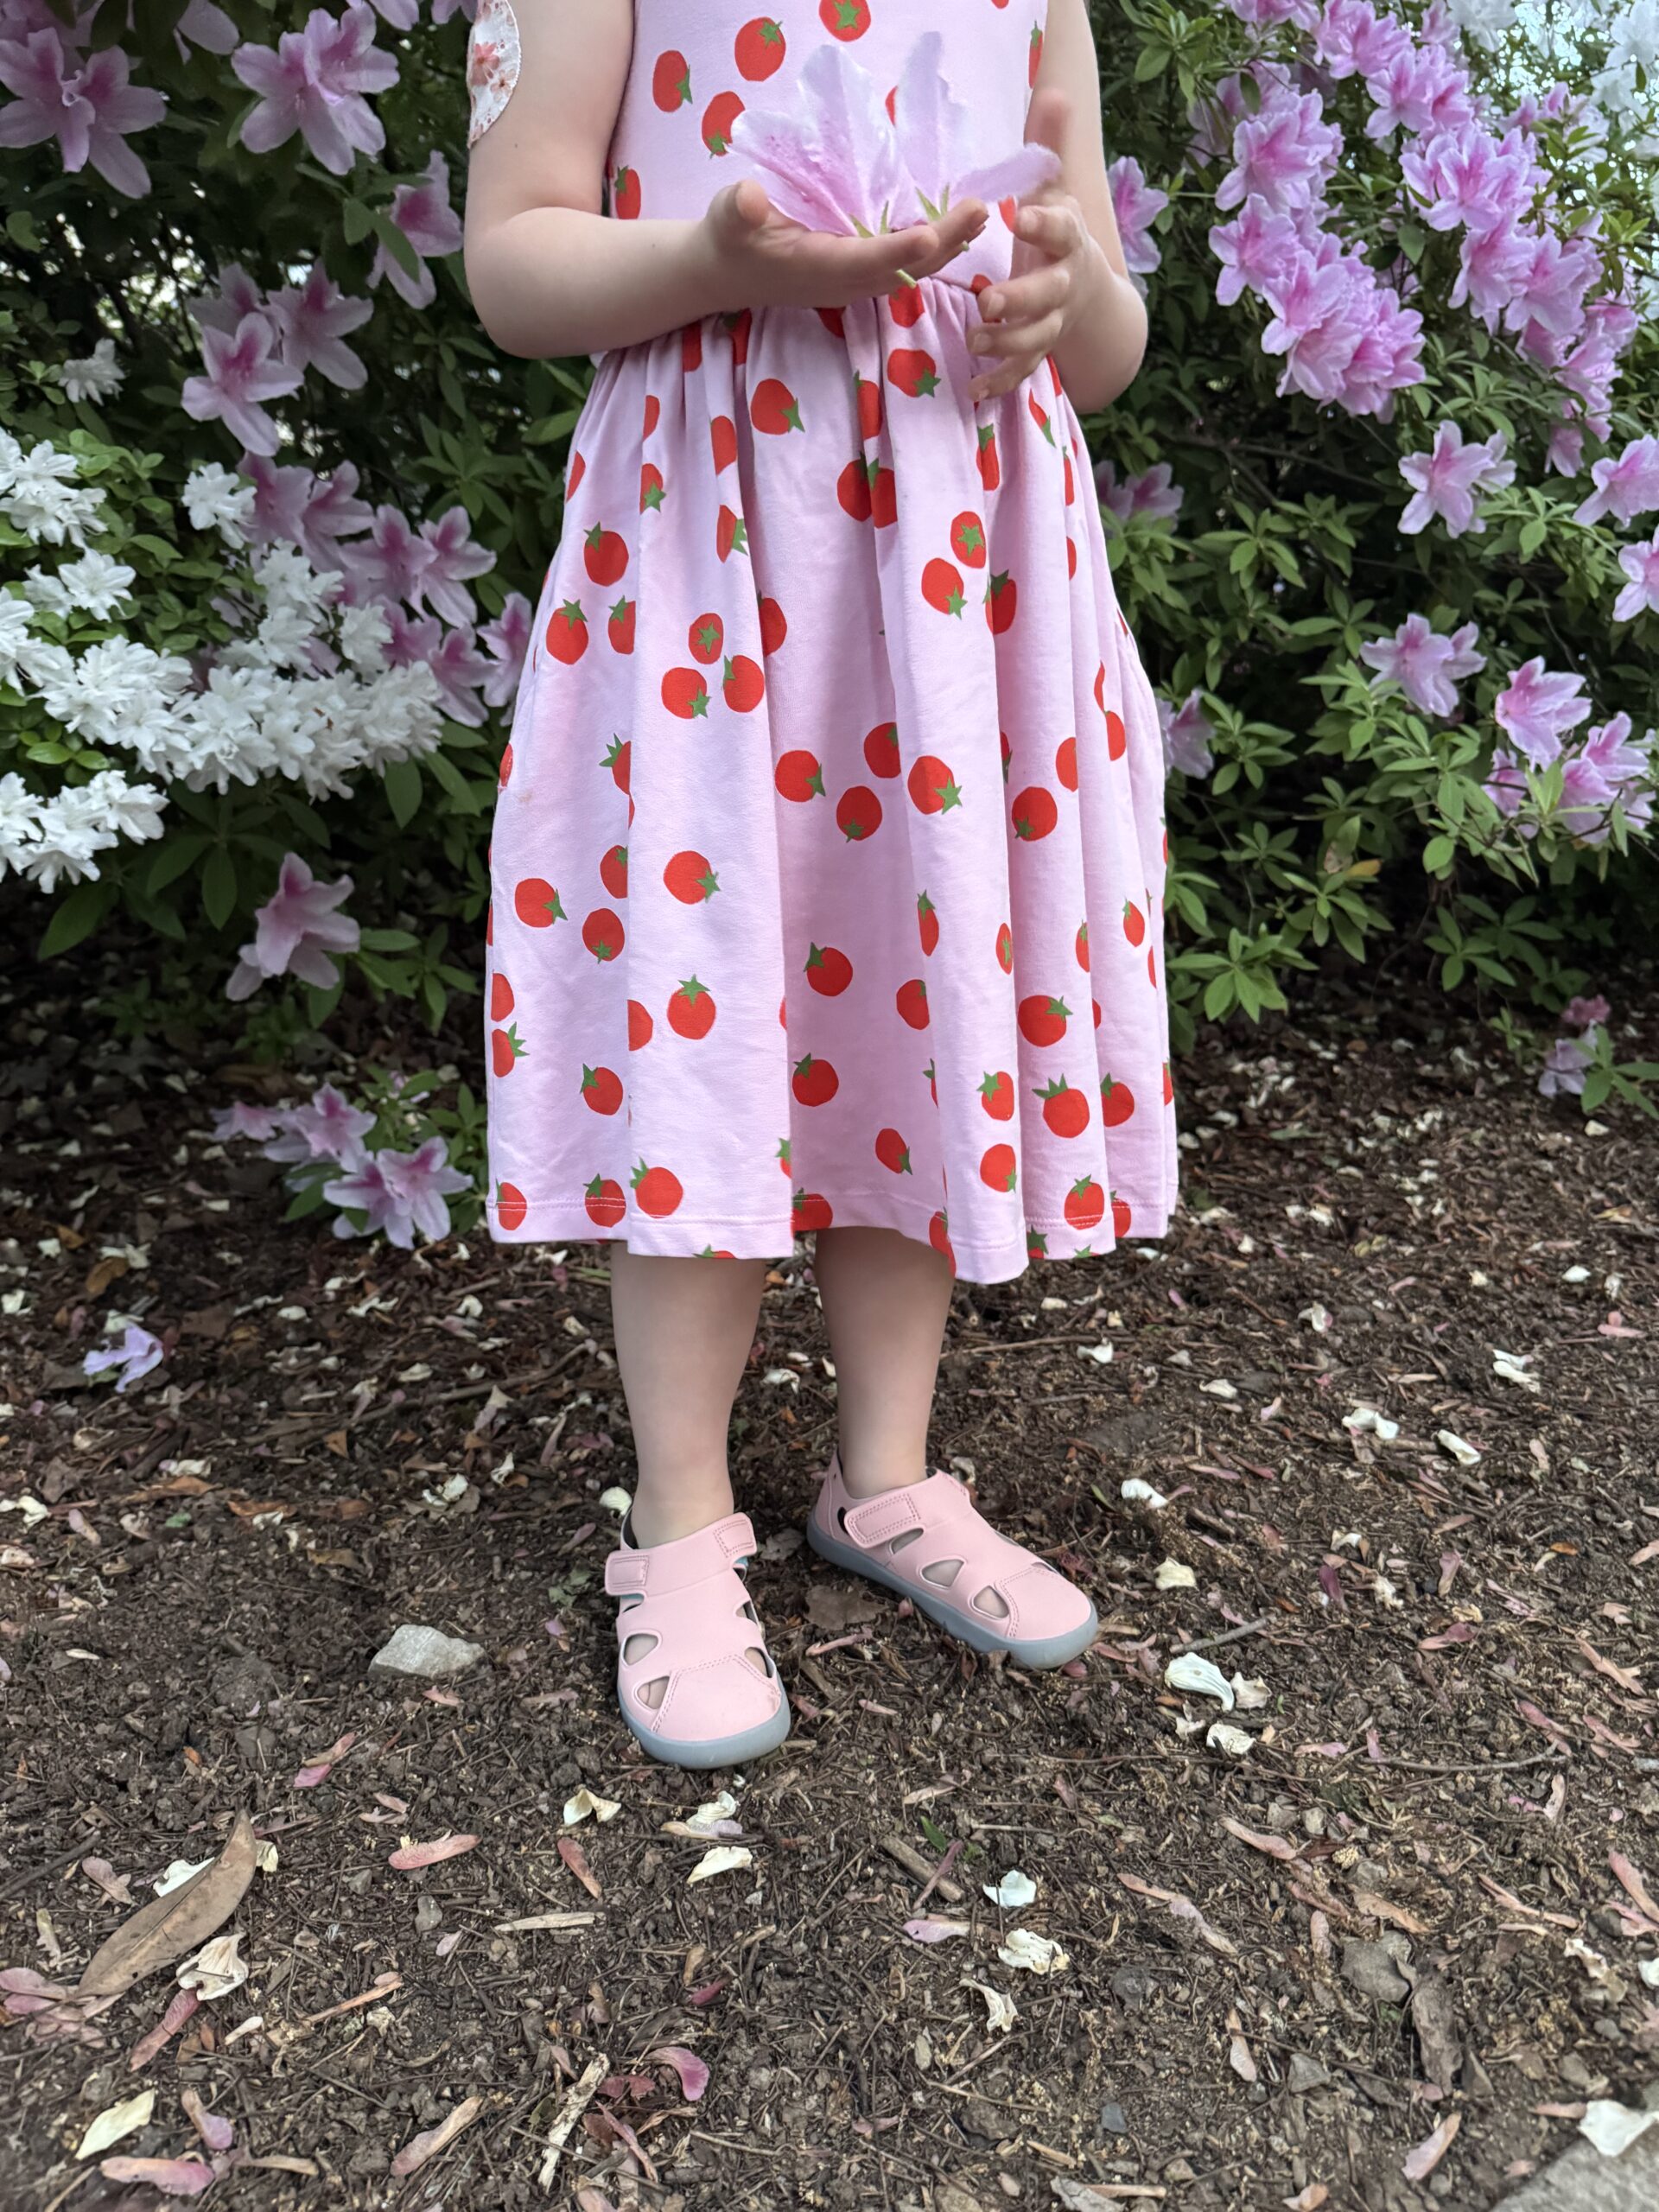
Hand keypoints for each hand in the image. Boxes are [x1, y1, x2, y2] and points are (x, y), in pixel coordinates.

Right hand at [700, 174, 988, 312]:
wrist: (726, 272)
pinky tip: (960, 224)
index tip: (927, 236)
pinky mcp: (861, 275)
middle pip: (902, 268)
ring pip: (910, 270)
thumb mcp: (727, 217)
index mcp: (816, 267)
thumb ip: (738, 209)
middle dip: (942, 242)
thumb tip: (748, 200)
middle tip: (979, 210)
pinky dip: (934, 247)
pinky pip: (904, 265)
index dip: (896, 252)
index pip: (863, 261)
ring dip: (947, 245)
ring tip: (982, 215)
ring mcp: (856, 283)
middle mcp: (844, 282)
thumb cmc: (729, 237)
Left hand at [967, 88, 1100, 402]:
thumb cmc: (1057, 232)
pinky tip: (974, 391)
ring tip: (975, 339)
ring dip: (1008, 344)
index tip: (1020, 215)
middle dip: (1021, 300)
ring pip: (1037, 339)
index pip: (1062, 228)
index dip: (1044, 223)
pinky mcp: (1040, 350)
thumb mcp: (1055, 188)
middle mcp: (1065, 285)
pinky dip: (1000, 383)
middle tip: (988, 302)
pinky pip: (1023, 372)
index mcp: (1068, 240)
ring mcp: (1054, 323)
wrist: (1087, 291)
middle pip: (1048, 295)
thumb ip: (1049, 145)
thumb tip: (1056, 92)